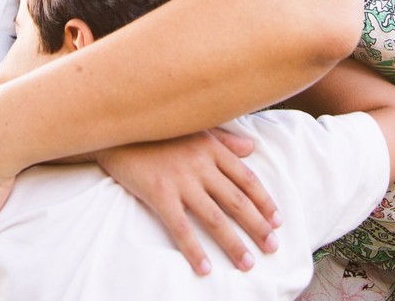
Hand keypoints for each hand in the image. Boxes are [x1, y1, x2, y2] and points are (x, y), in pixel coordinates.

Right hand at [96, 129, 280, 274]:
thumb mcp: (195, 127)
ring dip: (233, 243)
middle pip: (236, 200)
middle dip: (258, 226)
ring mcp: (180, 179)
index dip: (264, 201)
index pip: (246, 178)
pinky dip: (194, 249)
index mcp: (211, 148)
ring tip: (248, 263)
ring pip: (214, 217)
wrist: (118, 127)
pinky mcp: (159, 193)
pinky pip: (181, 227)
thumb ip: (224, 139)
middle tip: (273, 247)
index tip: (277, 221)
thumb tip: (251, 147)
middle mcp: (200, 164)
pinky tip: (204, 267)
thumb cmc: (158, 129)